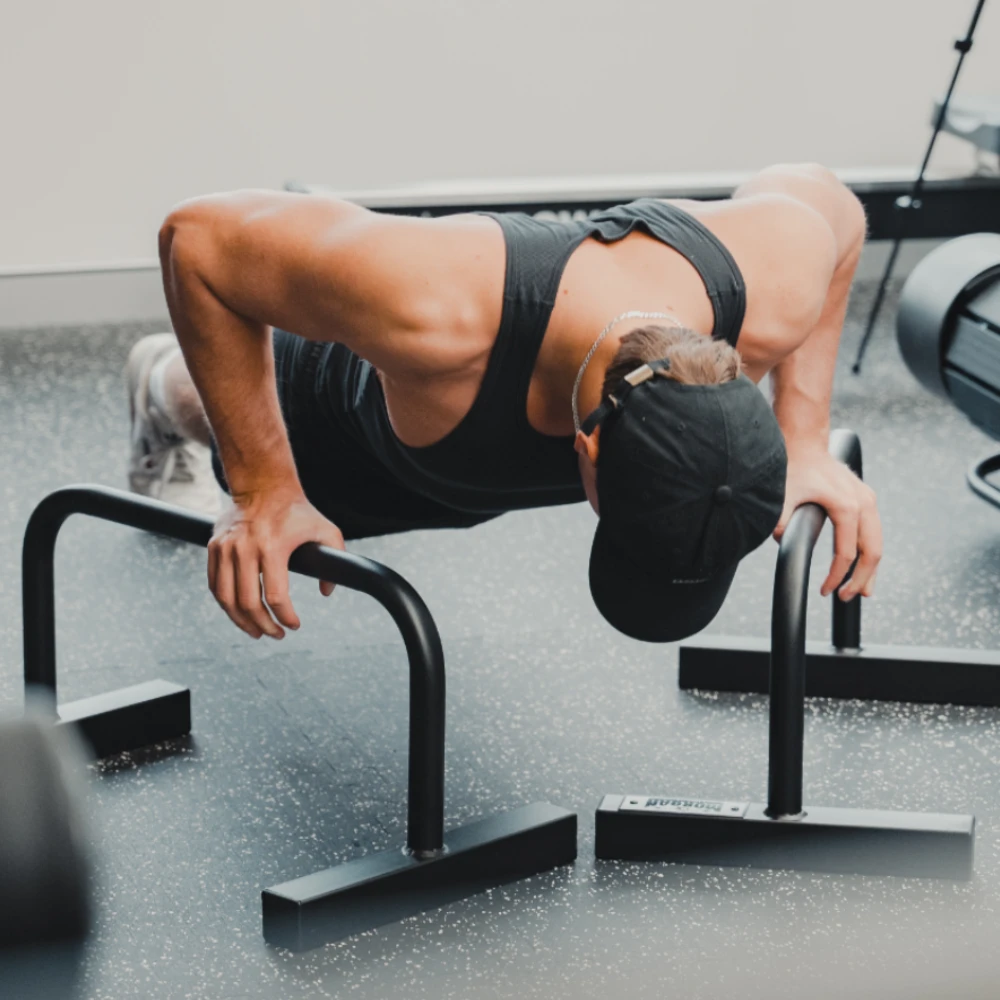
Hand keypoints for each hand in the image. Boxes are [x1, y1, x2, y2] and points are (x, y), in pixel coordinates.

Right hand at [208, 486, 344, 638]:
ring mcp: (226, 548)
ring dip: (241, 622)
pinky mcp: (214, 547)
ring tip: (257, 631)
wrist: (263, 485)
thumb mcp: (325, 530)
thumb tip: (327, 591)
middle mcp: (245, 548)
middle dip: (264, 625)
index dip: (285, 617)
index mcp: (273, 546)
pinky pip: (215, 585)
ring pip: (226, 599)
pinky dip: (226, 604)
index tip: (294, 626)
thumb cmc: (296, 510)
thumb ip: (335, 558)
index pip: (275, 596)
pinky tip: (239, 614)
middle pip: (248, 603)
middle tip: (277, 634)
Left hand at [773, 445, 881, 600]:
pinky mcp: (865, 498)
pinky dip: (870, 551)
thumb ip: (780, 523)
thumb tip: (781, 544)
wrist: (804, 444)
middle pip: (872, 552)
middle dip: (861, 579)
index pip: (846, 554)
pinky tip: (864, 566)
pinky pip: (873, 531)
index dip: (837, 577)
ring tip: (863, 591)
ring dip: (871, 569)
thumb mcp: (782, 497)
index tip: (826, 591)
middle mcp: (864, 503)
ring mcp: (868, 499)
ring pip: (877, 542)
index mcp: (847, 506)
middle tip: (846, 597)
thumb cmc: (794, 467)